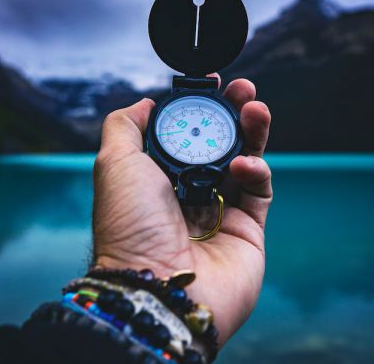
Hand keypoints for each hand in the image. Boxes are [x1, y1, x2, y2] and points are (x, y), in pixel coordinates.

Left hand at [92, 75, 271, 345]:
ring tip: (256, 109)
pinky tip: (244, 165)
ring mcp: (219, 212)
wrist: (157, 288)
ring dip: (253, 132)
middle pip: (220, 143)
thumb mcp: (114, 164)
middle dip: (233, 113)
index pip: (186, 134)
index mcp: (157, 179)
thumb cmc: (130, 230)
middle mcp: (188, 193)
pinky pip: (259, 191)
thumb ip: (125, 126)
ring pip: (245, 161)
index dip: (200, 108)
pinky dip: (256, 170)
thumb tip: (144, 104)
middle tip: (244, 89)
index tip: (212, 84)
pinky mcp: (247, 230)